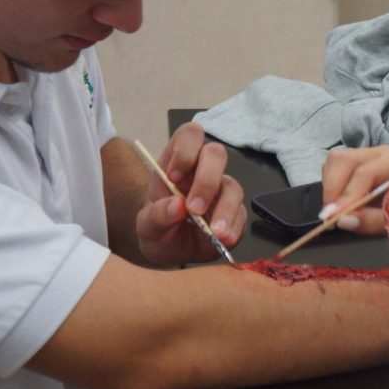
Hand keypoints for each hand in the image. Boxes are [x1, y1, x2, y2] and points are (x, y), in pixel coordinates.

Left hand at [135, 123, 247, 264]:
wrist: (170, 252)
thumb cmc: (158, 229)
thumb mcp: (147, 226)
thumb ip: (157, 216)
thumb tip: (178, 207)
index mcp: (177, 163)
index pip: (189, 136)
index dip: (185, 150)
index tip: (173, 176)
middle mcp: (202, 171)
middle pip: (216, 154)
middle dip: (207, 179)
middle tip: (194, 208)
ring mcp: (221, 191)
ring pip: (233, 186)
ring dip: (224, 209)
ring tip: (215, 233)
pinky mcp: (235, 212)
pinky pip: (241, 214)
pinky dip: (234, 227)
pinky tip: (224, 239)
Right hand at [320, 146, 388, 233]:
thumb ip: (371, 221)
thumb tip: (341, 220)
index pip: (364, 173)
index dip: (347, 196)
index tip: (334, 217)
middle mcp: (381, 152)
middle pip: (344, 160)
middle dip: (332, 189)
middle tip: (330, 215)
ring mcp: (367, 152)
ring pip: (335, 160)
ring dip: (329, 186)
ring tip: (335, 209)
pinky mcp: (356, 158)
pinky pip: (334, 165)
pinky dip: (330, 184)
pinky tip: (340, 200)